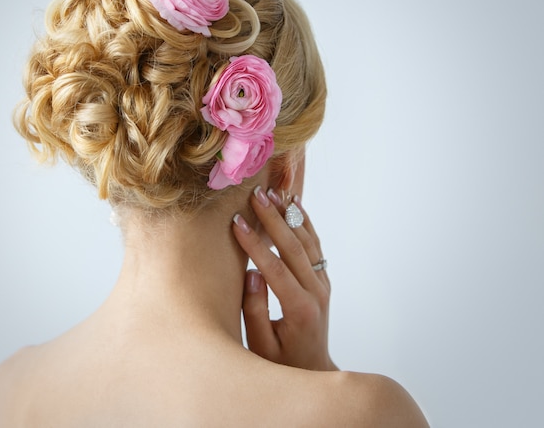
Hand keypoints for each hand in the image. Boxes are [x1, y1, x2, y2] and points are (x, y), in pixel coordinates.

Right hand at [232, 186, 336, 370]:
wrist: (313, 369)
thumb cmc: (281, 363)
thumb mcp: (261, 347)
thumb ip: (255, 311)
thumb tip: (253, 274)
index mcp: (299, 309)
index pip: (275, 268)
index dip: (255, 244)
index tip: (237, 222)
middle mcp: (317, 292)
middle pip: (294, 247)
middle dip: (273, 218)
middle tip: (255, 195)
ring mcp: (323, 284)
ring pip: (307, 241)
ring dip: (289, 215)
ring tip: (271, 192)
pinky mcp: (322, 279)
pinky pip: (314, 244)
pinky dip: (304, 222)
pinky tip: (294, 204)